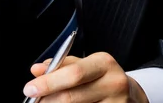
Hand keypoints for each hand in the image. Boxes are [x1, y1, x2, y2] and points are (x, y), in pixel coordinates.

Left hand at [23, 53, 148, 101]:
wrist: (132, 96)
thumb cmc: (104, 79)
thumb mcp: (89, 65)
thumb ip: (63, 66)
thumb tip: (37, 70)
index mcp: (105, 64)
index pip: (74, 73)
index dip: (49, 82)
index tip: (30, 88)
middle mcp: (113, 83)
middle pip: (72, 97)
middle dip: (47, 101)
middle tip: (33, 102)